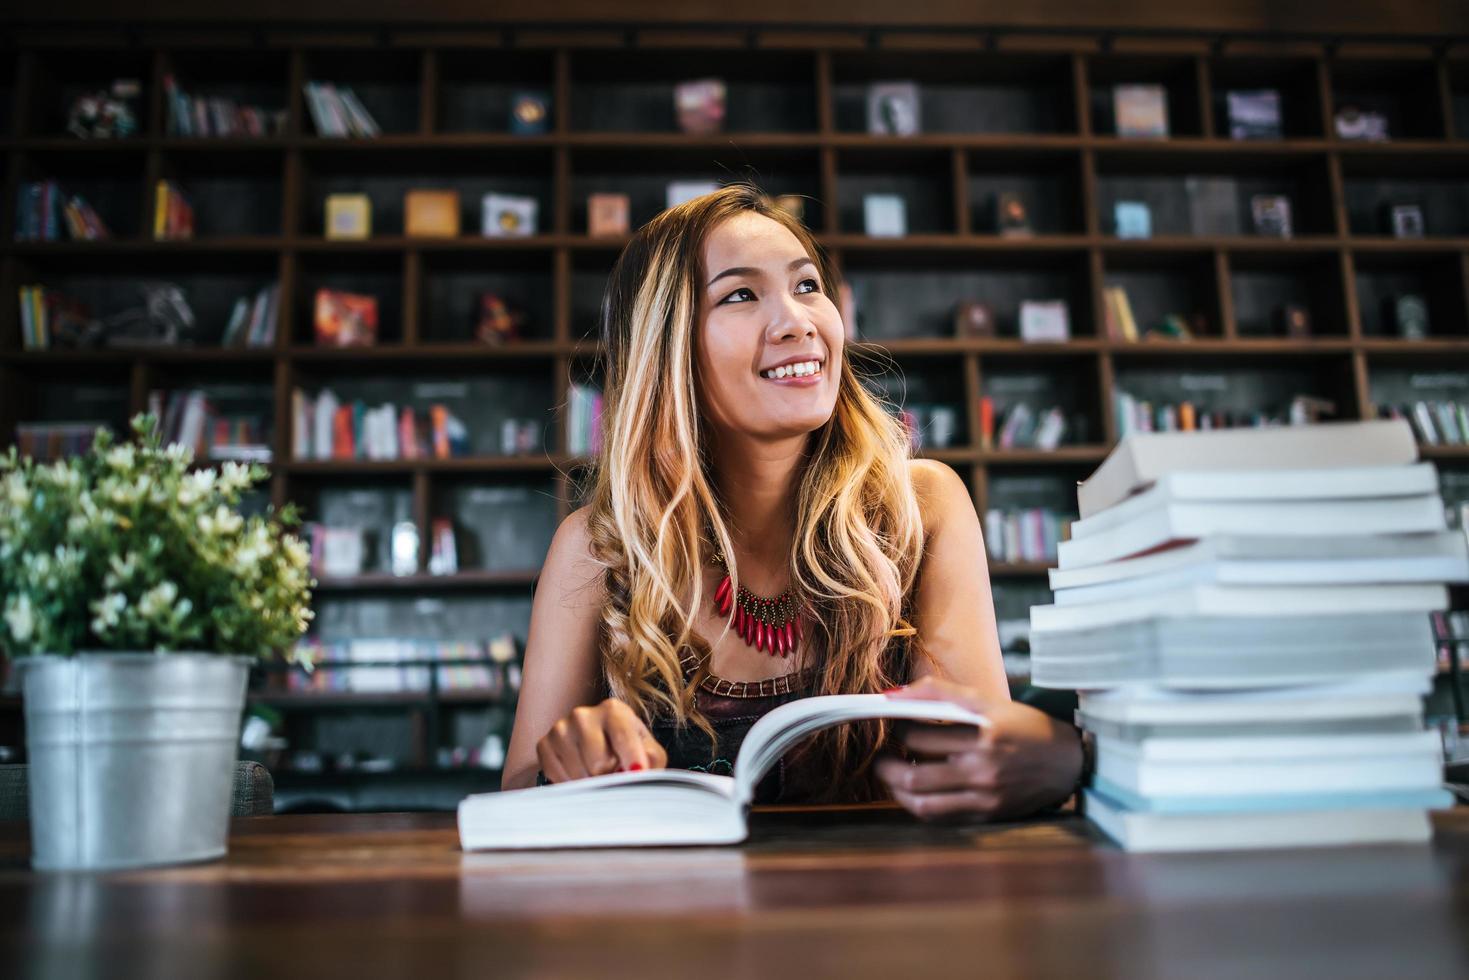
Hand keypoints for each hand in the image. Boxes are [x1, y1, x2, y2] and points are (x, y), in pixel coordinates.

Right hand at [535, 698, 668, 782]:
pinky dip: (572, 784)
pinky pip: (559, 778)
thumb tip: (638, 771)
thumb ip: (651, 759)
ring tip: (597, 773)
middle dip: (610, 776)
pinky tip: (580, 774)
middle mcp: (583, 714)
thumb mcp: (648, 752)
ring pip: (578, 774)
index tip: (637, 773)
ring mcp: (560, 729)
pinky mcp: (544, 745)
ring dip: (591, 782)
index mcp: (613, 710)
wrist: (596, 747)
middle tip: (614, 773)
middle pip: (599, 763)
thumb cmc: (626, 750)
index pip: (623, 736)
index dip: (632, 759)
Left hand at [874, 676, 1082, 821]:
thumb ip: (941, 693)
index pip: (919, 736)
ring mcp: (985, 798)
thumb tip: (894, 694)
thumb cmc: (1026, 727)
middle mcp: (983, 770)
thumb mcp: (988, 702)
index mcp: (983, 736)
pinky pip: (940, 818)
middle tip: (880, 755)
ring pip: (921, 803)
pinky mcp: (988, 817)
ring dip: (896, 790)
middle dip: (885, 765)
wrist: (1070, 763)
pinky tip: (914, 792)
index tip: (891, 723)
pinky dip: (918, 805)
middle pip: (913, 775)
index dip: (896, 729)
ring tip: (891, 775)